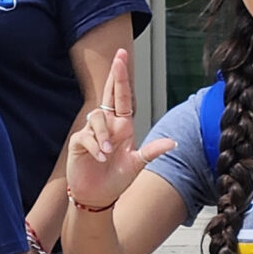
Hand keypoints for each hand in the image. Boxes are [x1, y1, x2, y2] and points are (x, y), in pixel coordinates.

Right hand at [67, 47, 174, 212]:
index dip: (121, 78)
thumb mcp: (137, 165)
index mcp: (122, 127)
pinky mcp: (79, 143)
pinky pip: (86, 136)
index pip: (122, 97)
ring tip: (107, 154)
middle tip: (119, 57)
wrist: (96, 197)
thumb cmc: (116, 180)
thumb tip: (173, 142)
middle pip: (108, 95)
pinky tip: (99, 157)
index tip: (121, 57)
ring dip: (103, 135)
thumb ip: (152, 151)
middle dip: (114, 76)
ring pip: (97, 118)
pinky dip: (95, 146)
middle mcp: (107, 126)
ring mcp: (92, 133)